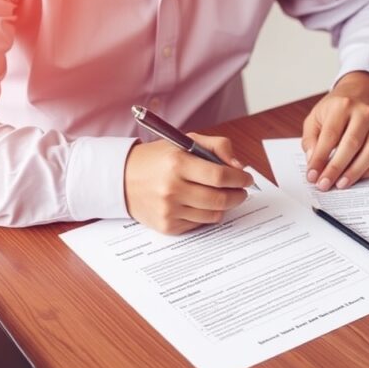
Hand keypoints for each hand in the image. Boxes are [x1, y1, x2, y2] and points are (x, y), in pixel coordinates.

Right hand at [124, 133, 254, 234]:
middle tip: (241, 191)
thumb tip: (238, 166)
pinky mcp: (167, 225)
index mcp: (177, 164)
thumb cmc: (159, 159)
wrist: (122, 178)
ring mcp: (168, 210)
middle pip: (220, 199)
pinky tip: (201, 203)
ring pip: (213, 214)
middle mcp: (171, 189)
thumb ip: (217, 146)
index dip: (239, 179)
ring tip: (223, 196)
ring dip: (224, 206)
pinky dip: (206, 214)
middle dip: (238, 195)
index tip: (246, 178)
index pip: (220, 176)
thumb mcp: (185, 142)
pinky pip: (199, 223)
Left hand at [302, 71, 368, 191]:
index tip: (312, 175)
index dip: (320, 158)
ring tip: (341, 184)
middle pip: (351, 144)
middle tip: (325, 184)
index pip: (330, 135)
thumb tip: (313, 162)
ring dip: (356, 172)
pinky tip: (360, 177)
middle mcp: (364, 113)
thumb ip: (311, 138)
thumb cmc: (338, 106)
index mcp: (342, 105)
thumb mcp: (317, 115)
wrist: (364, 91)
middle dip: (336, 168)